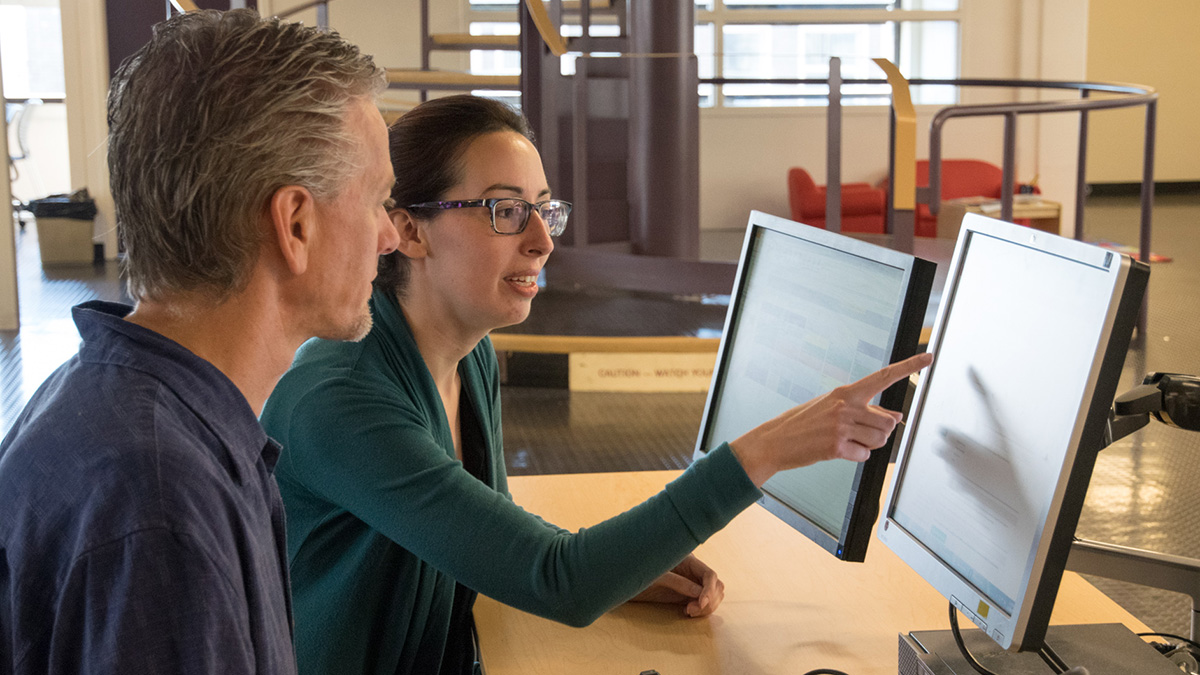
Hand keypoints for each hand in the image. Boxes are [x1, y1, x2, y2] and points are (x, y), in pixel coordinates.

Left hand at [629, 554, 723, 617]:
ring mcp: (689, 583)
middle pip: (715, 586)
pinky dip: (700, 610)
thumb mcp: (657, 575)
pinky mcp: (684, 595)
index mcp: (687, 560)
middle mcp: (691, 571)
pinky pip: (701, 603)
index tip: (702, 604)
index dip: (710, 590)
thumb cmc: (637, 571)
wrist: (623, 580)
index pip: (709, 574)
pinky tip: (687, 612)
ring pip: (712, 595)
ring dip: (706, 607)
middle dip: (710, 600)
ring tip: (689, 611)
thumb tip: (699, 593)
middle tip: (691, 610)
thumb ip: (678, 582)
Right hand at [730, 353, 932, 486]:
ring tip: (847, 441)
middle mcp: (845, 405)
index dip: (909, 366)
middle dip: (880, 433)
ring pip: (880, 441)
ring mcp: (840, 426)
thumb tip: (897, 417)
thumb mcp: (834, 409)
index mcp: (846, 392)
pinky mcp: (835, 446)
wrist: (776, 441)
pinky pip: (864, 456)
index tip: (928, 356)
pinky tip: (838, 451)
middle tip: (859, 434)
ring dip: (869, 446)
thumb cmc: (805, 423)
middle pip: (888, 424)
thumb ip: (866, 411)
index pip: (884, 376)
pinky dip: (856, 457)